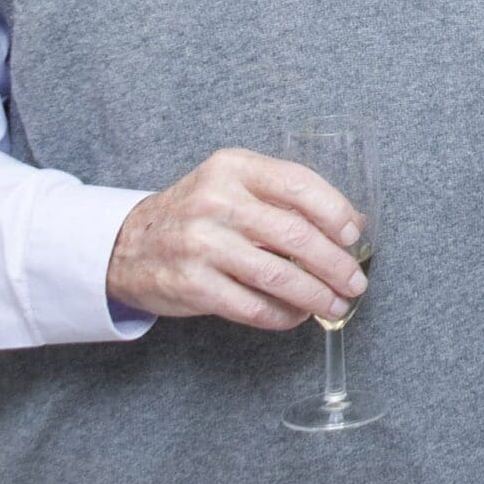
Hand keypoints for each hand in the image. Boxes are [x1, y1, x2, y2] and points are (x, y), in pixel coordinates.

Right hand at [105, 148, 368, 330]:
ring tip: (337, 305)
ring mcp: (201, 244)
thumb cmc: (198, 214)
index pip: (299, 184)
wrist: (128, 245)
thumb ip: (285, 198)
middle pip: (295, 234)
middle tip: (355, 282)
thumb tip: (352, 223)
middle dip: (335, 264)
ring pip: (278, 275)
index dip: (336, 212)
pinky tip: (298, 315)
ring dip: (317, 295)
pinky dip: (284, 315)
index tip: (354, 235)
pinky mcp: (192, 285)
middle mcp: (216, 201)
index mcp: (234, 168)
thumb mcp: (234, 186)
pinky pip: (253, 306)